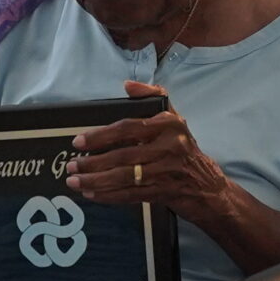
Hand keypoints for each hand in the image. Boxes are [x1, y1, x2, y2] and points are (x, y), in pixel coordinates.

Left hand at [64, 81, 228, 217]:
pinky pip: (131, 194)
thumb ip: (152, 97)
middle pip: (123, 155)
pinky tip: (92, 194)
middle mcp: (171, 146)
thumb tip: (127, 85)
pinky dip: (109, 195)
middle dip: (93, 162)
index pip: (128, 128)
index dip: (101, 136)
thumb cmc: (186, 149)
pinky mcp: (165, 192)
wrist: (207, 186)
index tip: (79, 142)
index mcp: (169, 124)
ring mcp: (168, 171)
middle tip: (72, 166)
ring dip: (96, 180)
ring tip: (75, 182)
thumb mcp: (175, 119)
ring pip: (124, 176)